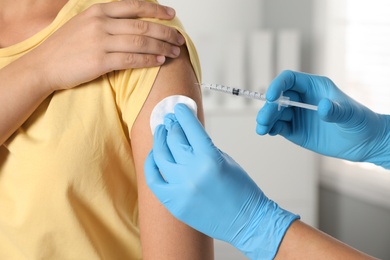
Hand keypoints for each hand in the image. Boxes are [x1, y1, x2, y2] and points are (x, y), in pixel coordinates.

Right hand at [23, 0, 184, 91]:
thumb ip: (107, 21)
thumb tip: (132, 22)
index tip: (172, 16)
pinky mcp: (100, 61)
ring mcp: (100, 42)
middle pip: (143, 26)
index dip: (157, 10)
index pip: (135, 6)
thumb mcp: (84, 23)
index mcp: (98, 11)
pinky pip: (131, 59)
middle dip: (165, 32)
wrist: (44, 65)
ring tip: (174, 52)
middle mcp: (101, 23)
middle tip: (179, 39)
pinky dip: (148, 60)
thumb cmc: (65, 46)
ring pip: (140, 42)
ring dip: (161, 47)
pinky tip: (159, 61)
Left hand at [144, 104, 298, 258]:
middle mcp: (193, 172)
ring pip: (161, 156)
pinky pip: (154, 180)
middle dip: (172, 126)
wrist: (247, 222)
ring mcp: (181, 189)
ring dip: (160, 140)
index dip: (183, 115)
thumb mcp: (225, 160)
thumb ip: (204, 146)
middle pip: (174, 140)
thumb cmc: (242, 191)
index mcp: (209, 158)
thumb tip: (186, 134)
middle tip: (171, 120)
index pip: (190, 128)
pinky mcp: (174, 203)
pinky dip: (151, 164)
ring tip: (161, 132)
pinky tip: (154, 154)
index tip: (179, 109)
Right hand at [256, 70, 389, 167]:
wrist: (364, 143)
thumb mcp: (350, 115)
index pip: (289, 80)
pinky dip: (271, 129)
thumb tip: (323, 106)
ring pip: (275, 114)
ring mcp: (297, 115)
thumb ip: (336, 110)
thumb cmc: (360, 122)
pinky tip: (268, 132)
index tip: (271, 97)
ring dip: (266, 120)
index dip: (277, 85)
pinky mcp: (295, 130)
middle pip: (278, 98)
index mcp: (313, 87)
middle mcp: (302, 99)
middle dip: (269, 108)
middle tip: (264, 119)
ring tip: (262, 129)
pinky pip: (278, 127)